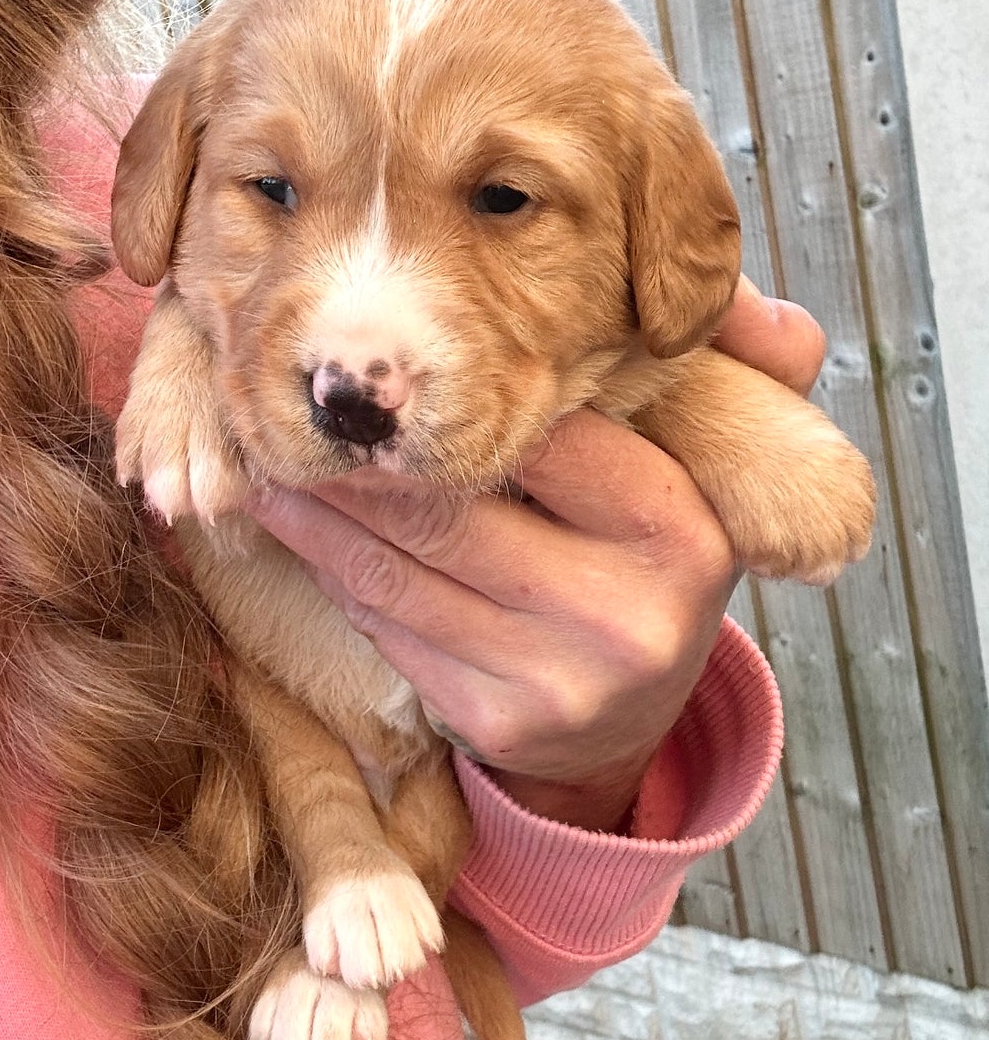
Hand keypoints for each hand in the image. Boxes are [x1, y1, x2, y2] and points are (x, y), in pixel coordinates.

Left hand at [248, 278, 824, 831]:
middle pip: (449, 511)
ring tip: (264, 460)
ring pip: (399, 573)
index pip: (542, 436)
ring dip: (317, 514)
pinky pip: (390, 629)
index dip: (453, 396)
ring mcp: (556, 681)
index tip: (388, 358)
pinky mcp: (496, 724)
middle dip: (356, 459)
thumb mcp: (701, 471)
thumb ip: (736, 379)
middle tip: (285, 404)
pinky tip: (299, 529)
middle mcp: (624, 615)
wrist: (632, 718)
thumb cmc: (645, 563)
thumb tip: (774, 316)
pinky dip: (335, 570)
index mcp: (680, 531)